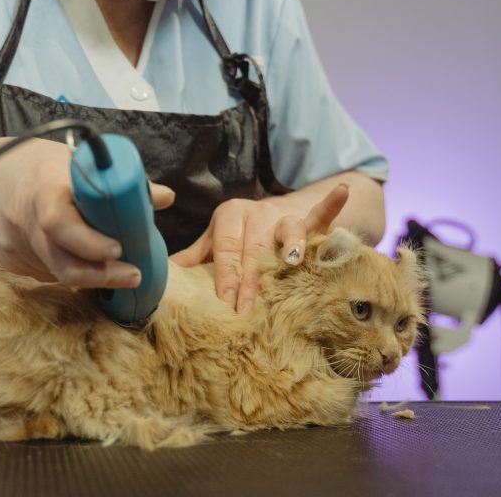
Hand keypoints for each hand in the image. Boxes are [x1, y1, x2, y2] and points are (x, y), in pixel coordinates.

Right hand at [0, 137, 174, 287]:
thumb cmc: (29, 165)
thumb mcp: (68, 160)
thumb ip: (114, 181)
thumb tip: (163, 197)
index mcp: (39, 190)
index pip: (60, 223)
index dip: (90, 242)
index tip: (118, 248)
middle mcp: (22, 222)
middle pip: (62, 261)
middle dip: (101, 274)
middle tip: (133, 274)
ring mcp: (13, 248)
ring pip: (57, 272)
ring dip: (90, 276)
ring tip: (119, 273)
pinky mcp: (10, 263)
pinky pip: (45, 273)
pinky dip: (69, 271)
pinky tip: (85, 265)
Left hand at [172, 183, 349, 311]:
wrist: (272, 214)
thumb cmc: (240, 237)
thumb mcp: (217, 243)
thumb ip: (196, 258)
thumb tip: (160, 277)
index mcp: (229, 216)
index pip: (226, 251)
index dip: (226, 278)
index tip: (226, 305)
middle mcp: (255, 212)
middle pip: (254, 250)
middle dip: (251, 281)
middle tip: (250, 308)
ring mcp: (282, 215)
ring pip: (285, 231)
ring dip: (288, 247)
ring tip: (291, 262)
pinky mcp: (308, 220)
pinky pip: (320, 214)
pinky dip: (330, 204)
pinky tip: (340, 192)